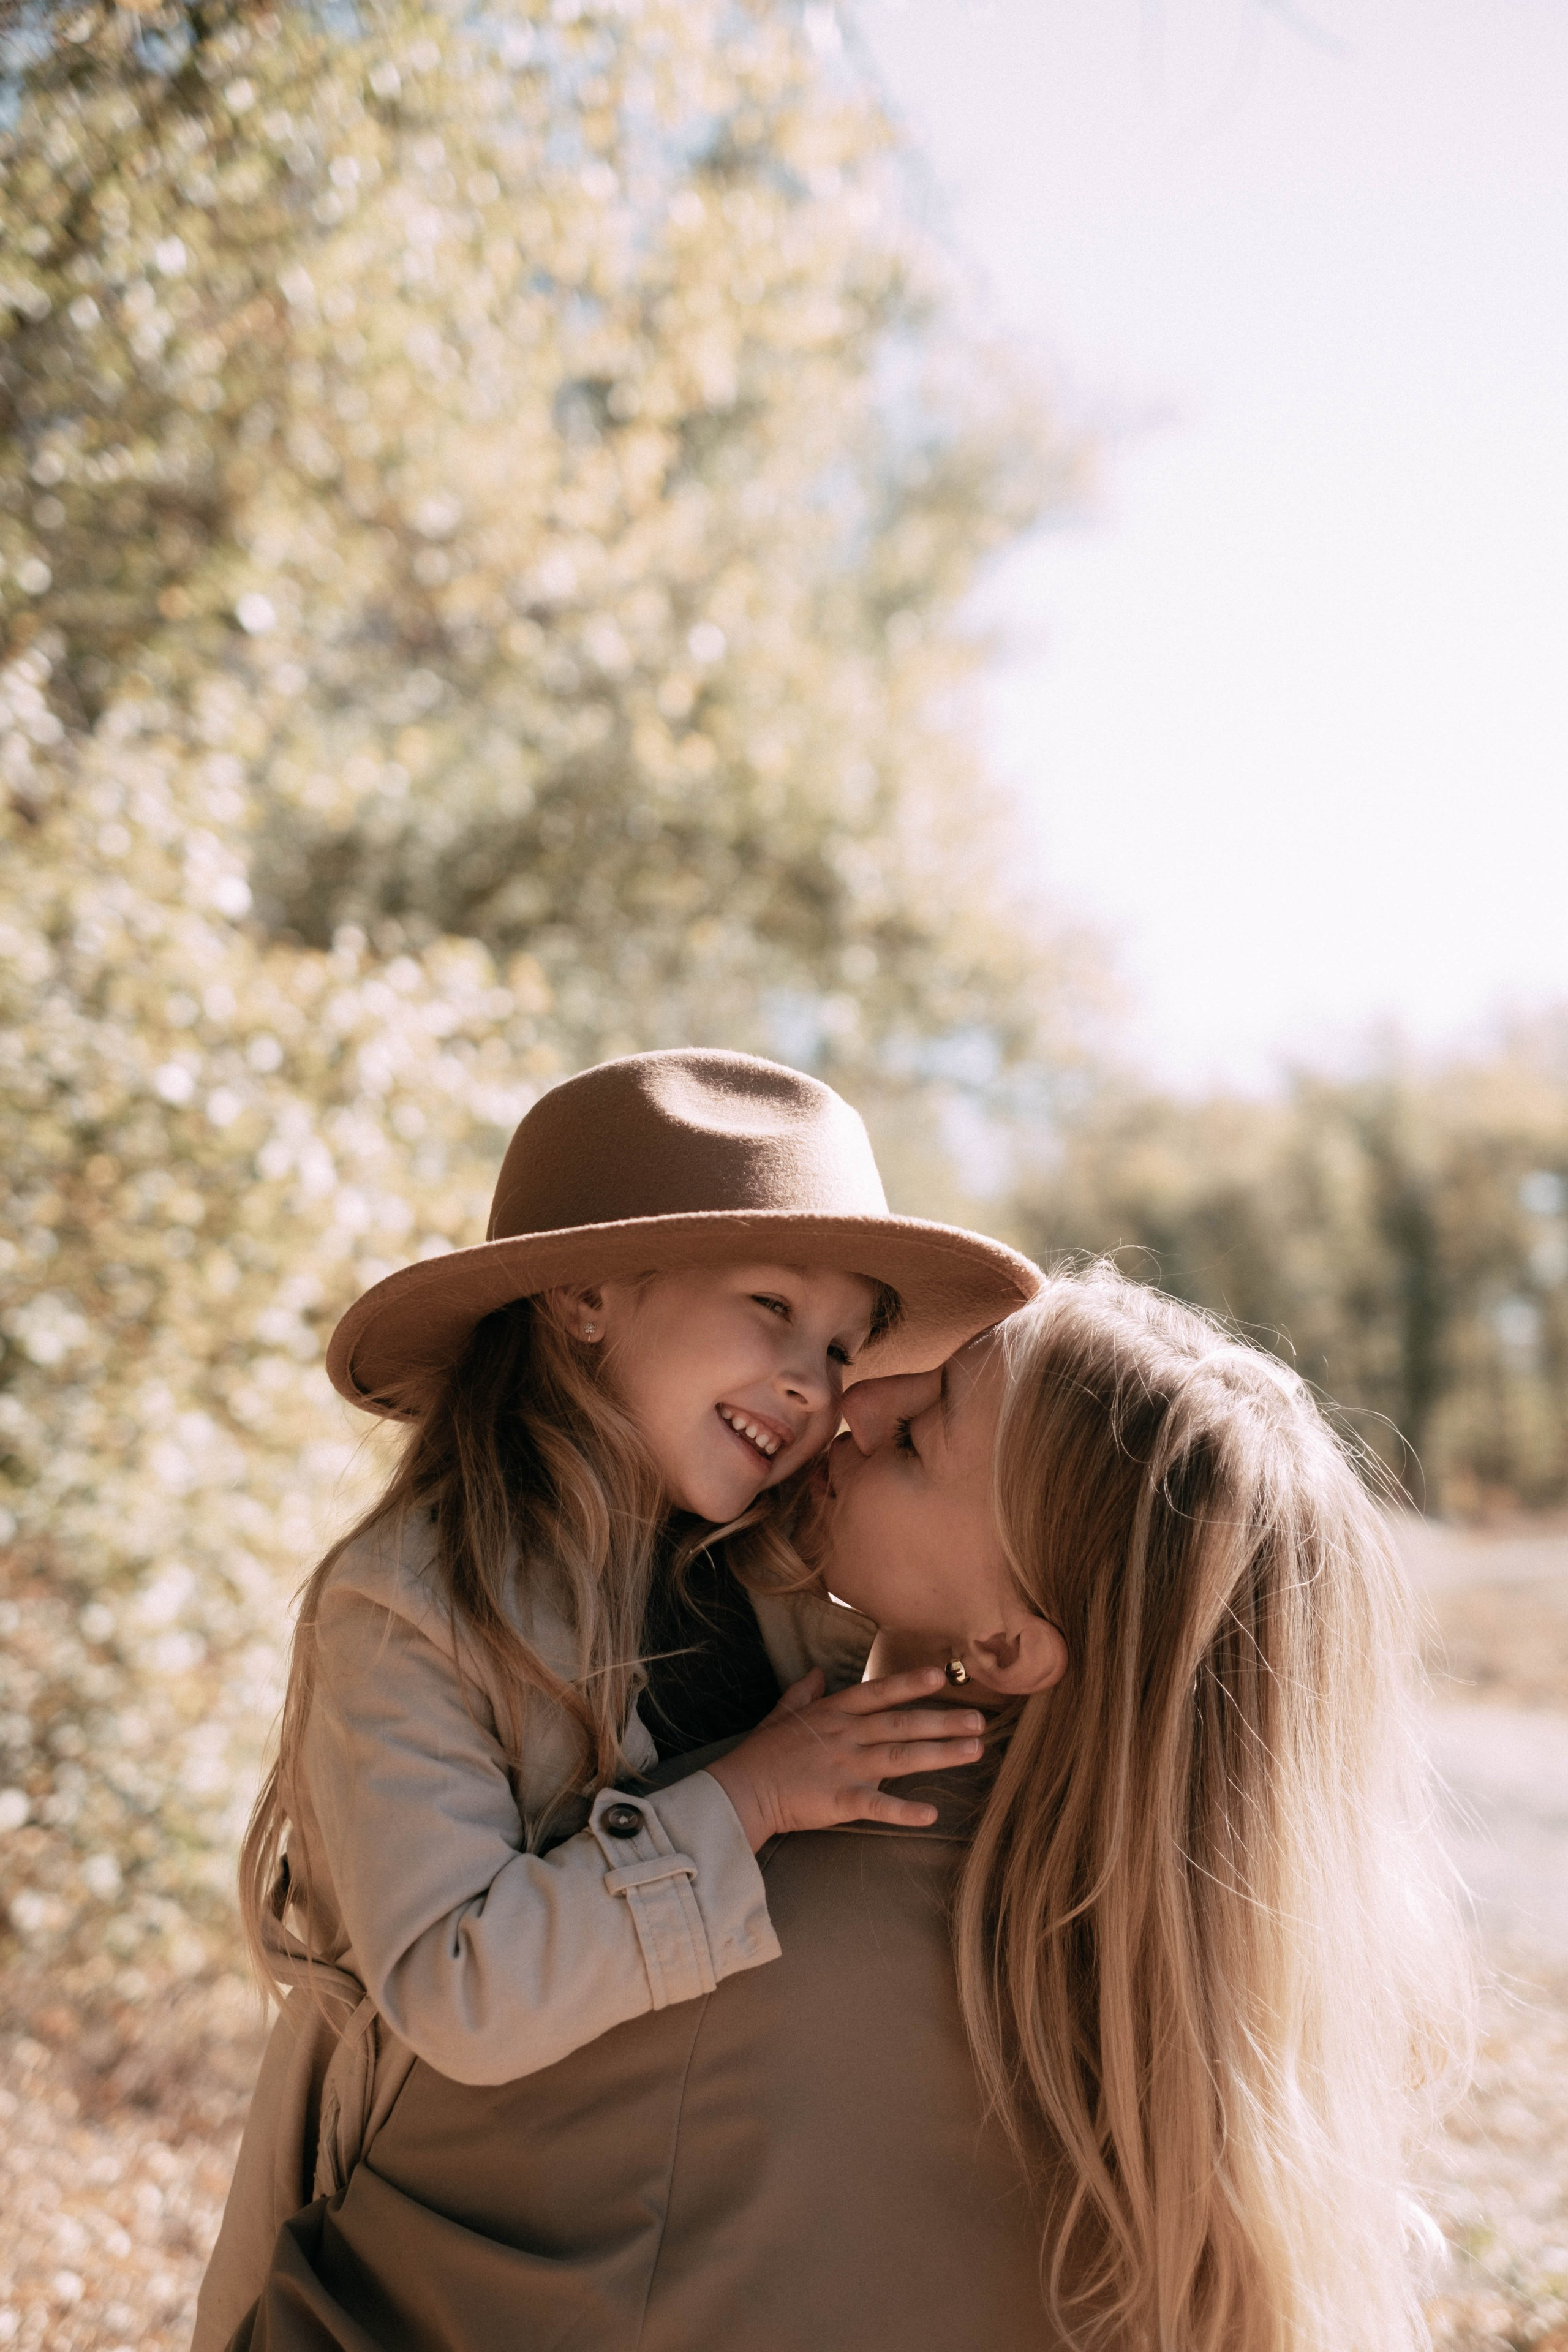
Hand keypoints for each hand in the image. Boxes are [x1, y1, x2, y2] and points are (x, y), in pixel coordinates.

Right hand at [704, 1667, 985, 1851]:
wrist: (741, 1789)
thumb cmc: (762, 1753)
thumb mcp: (782, 1713)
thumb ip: (804, 1692)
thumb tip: (819, 1672)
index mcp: (834, 1713)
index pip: (879, 1693)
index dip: (910, 1683)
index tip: (942, 1676)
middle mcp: (846, 1735)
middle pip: (901, 1724)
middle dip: (942, 1721)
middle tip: (980, 1720)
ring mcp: (845, 1766)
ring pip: (900, 1757)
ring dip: (940, 1754)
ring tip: (974, 1751)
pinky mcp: (839, 1799)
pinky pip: (877, 1805)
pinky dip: (904, 1810)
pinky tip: (931, 1814)